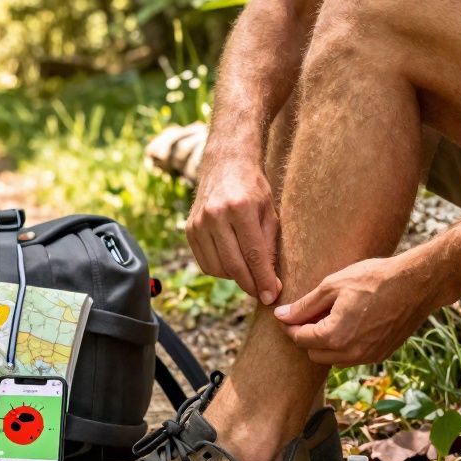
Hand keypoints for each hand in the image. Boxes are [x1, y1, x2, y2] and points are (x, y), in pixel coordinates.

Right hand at [185, 158, 282, 303]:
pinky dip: (220, 270)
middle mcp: (215, 215)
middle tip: (263, 294)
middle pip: (233, 265)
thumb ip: (269, 247)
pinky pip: (205, 263)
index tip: (271, 296)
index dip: (263, 279)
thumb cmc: (254, 189)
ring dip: (235, 278)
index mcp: (240, 208)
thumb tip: (270, 284)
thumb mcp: (269, 212)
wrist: (225, 164)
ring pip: (217, 268)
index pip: (253, 254)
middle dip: (250, 285)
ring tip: (249, 273)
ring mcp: (199, 223)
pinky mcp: (189, 229)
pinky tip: (232, 264)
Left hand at [272, 255, 442, 366]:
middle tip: (311, 313)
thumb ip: (304, 305)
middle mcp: (351, 353)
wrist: (415, 284)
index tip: (288, 314)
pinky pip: (353, 357)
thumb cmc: (373, 279)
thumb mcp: (332, 286)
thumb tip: (281, 316)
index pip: (300, 338)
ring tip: (331, 316)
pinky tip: (350, 322)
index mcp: (335, 336)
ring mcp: (368, 357)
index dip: (290, 326)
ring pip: (333, 359)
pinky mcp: (381, 354)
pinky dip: (345, 345)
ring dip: (326, 343)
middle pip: (313, 354)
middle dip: (307, 336)